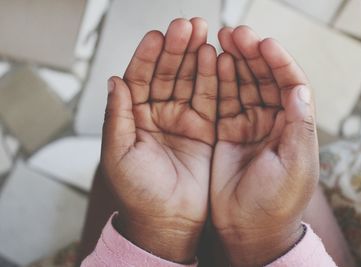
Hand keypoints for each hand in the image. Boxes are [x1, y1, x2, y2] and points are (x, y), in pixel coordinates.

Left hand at [100, 18, 216, 262]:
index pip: (139, 77)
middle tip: (186, 26)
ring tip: (202, 33)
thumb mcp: (119, 154)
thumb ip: (117, 116)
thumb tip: (114, 80)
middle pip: (166, 72)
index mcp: (134, 117)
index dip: (147, 56)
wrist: (168, 221)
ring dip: (195, 56)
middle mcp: (158, 114)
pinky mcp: (205, 129)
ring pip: (189, 80)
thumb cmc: (139, 193)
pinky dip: (213, 78)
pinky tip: (214, 58)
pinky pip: (210, 98)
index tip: (157, 36)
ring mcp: (183, 119)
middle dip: (175, 48)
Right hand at [211, 26, 318, 265]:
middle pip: (264, 78)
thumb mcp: (296, 166)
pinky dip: (218, 81)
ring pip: (242, 84)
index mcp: (294, 127)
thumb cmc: (277, 202)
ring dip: (234, 61)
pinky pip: (222, 100)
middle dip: (253, 53)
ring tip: (222, 39)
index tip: (264, 44)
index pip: (290, 84)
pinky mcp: (225, 131)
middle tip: (236, 33)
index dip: (279, 62)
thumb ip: (299, 127)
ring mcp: (247, 124)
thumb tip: (300, 88)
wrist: (248, 229)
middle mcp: (272, 121)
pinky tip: (213, 62)